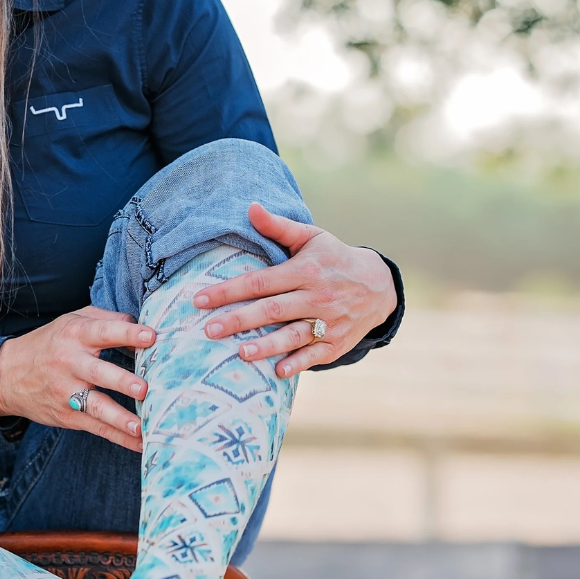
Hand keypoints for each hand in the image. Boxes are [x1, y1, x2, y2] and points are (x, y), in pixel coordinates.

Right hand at [0, 307, 153, 451]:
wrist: (6, 375)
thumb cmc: (50, 343)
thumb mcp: (72, 321)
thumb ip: (108, 319)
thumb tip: (143, 327)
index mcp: (75, 335)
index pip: (103, 332)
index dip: (127, 333)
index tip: (151, 336)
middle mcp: (70, 363)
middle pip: (98, 372)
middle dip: (121, 381)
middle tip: (144, 388)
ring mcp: (67, 392)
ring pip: (96, 406)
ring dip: (119, 417)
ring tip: (140, 427)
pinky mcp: (68, 415)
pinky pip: (97, 427)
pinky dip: (119, 438)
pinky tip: (140, 444)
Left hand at [192, 203, 396, 378]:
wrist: (380, 285)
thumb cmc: (334, 259)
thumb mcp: (311, 237)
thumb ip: (278, 227)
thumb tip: (250, 207)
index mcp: (304, 270)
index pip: (260, 281)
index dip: (229, 290)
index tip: (199, 299)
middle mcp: (316, 296)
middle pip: (272, 310)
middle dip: (239, 320)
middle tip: (209, 330)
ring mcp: (328, 321)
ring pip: (294, 334)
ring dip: (267, 345)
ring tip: (240, 353)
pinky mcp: (337, 342)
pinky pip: (316, 355)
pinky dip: (299, 363)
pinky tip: (279, 371)